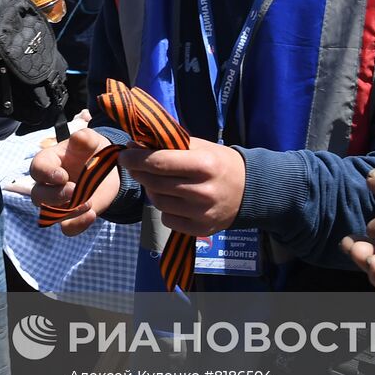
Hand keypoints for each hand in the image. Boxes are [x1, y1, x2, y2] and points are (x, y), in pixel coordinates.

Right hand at [30, 128, 116, 235]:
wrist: (108, 168)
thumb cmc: (92, 150)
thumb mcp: (91, 140)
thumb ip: (84, 138)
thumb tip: (79, 138)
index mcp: (49, 163)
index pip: (37, 169)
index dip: (46, 174)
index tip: (62, 175)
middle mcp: (48, 185)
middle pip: (38, 196)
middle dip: (54, 196)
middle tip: (74, 190)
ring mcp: (58, 203)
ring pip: (49, 215)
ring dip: (67, 213)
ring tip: (88, 204)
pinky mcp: (71, 216)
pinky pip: (67, 228)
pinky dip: (77, 225)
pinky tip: (91, 215)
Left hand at [119, 138, 243, 235]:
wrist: (250, 190)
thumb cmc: (220, 163)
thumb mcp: (200, 146)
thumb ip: (168, 145)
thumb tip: (133, 146)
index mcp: (203, 165)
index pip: (159, 162)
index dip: (136, 159)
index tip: (124, 155)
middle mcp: (202, 191)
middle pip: (154, 183)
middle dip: (139, 173)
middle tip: (135, 166)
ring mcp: (201, 213)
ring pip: (158, 202)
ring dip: (152, 190)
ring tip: (159, 182)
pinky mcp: (201, 229)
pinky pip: (167, 219)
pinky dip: (165, 209)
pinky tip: (175, 200)